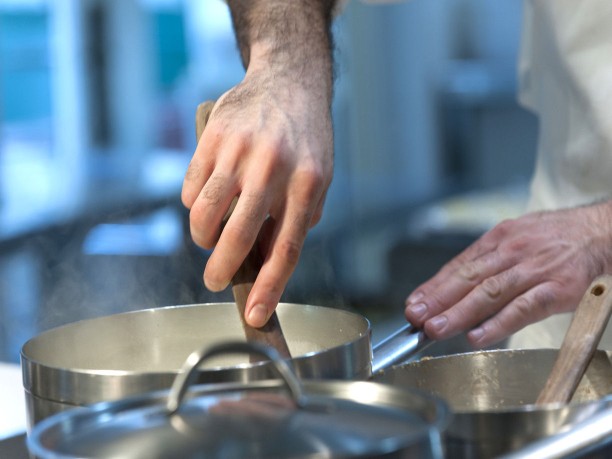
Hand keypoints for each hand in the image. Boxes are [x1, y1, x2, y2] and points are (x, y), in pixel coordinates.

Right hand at [181, 70, 332, 326]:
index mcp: (307, 184)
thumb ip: (295, 220)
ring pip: (203, 215)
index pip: (286, 249)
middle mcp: (272, 169)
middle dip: (221, 270)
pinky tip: (207, 199)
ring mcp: (238, 151)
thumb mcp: (318, 180)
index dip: (269, 288)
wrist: (288, 81)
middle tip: (215, 281)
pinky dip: (193, 205)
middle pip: (238, 237)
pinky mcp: (211, 138)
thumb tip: (265, 264)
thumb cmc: (306, 140)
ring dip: (202, 238)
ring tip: (210, 237)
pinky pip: (189, 188)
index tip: (255, 316)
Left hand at [404, 201, 611, 347]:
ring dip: (458, 313)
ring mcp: (534, 270)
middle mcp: (511, 252)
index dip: (433, 287)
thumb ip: (490, 259)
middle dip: (437, 300)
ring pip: (489, 293)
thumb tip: (457, 281)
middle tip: (414, 317)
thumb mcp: (518, 236)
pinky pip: (523, 308)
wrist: (603, 231)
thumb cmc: (558, 237)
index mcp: (498, 239)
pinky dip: (498, 323)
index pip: (458, 266)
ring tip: (435, 329)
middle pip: (467, 278)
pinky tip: (477, 336)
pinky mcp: (557, 288)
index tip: (414, 304)